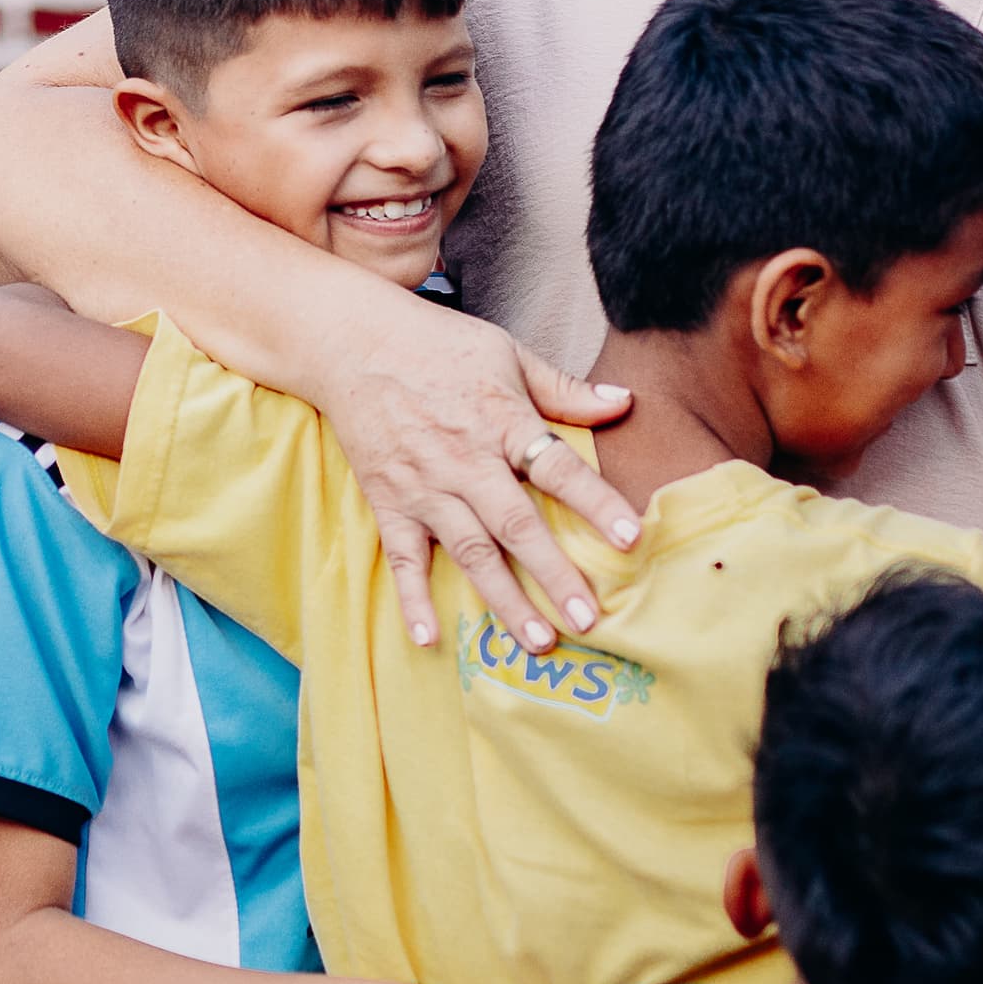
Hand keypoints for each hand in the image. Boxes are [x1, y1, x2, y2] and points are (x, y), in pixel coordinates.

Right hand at [313, 295, 634, 651]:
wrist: (352, 342)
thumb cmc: (437, 343)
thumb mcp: (507, 353)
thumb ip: (565, 388)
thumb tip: (626, 403)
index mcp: (502, 420)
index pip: (558, 468)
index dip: (596, 503)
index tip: (630, 538)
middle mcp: (466, 460)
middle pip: (517, 525)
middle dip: (554, 575)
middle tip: (588, 619)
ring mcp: (425, 486)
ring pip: (471, 552)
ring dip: (505, 600)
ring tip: (538, 641)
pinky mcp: (389, 502)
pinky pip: (403, 559)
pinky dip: (413, 600)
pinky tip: (430, 639)